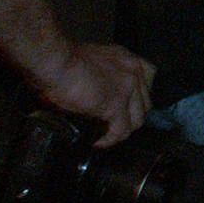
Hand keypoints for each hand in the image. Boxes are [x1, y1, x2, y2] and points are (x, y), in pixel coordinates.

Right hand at [38, 41, 154, 147]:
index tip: (128, 102)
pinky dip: (109, 141)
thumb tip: (92, 88)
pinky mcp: (116, 106)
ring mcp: (127, 90)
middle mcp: (132, 72)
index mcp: (126, 59)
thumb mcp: (90, 59)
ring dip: (121, 130)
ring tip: (106, 135)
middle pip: (145, 102)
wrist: (55, 62)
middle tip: (113, 123)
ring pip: (137, 120)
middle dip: (131, 115)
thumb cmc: (61, 58)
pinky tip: (97, 144)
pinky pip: (120, 131)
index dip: (139, 93)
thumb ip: (100, 72)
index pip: (148, 76)